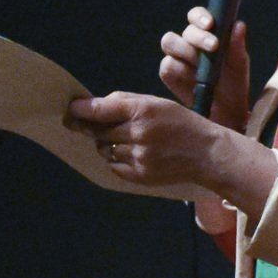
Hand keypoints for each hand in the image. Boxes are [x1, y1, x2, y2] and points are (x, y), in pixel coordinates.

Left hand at [66, 90, 219, 189]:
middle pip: (99, 131)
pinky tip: (133, 154)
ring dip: (108, 145)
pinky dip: (117, 160)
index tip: (71, 110)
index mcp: (143, 110)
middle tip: (100, 127)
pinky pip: (114, 166)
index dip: (81, 110)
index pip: (101, 109)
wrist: (206, 153)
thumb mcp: (157, 103)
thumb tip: (92, 106)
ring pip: (105, 150)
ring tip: (127, 141)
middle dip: (96, 128)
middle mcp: (139, 133)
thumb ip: (125, 102)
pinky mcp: (140, 175)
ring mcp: (139, 156)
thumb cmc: (181, 123)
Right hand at [157, 8, 250, 130]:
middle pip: (185, 30)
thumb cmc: (234, 84)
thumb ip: (237, 46)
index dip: (200, 16)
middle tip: (214, 46)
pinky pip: (167, 65)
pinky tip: (193, 80)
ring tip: (202, 65)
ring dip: (186, 50)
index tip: (210, 24)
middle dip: (198, 36)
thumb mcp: (239, 66)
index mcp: (206, 33)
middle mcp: (189, 42)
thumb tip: (238, 25)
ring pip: (170, 42)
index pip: (197, 16)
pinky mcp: (169, 73)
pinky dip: (180, 70)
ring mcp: (177, 57)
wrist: (226, 113)